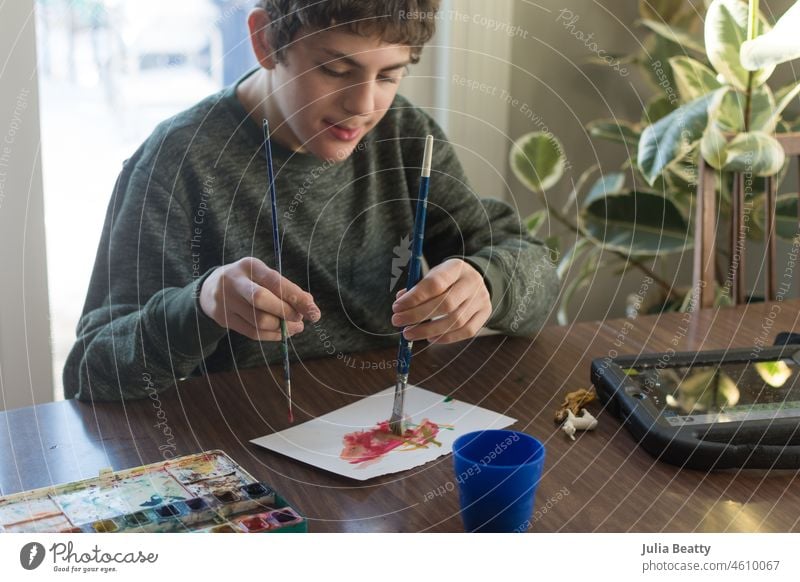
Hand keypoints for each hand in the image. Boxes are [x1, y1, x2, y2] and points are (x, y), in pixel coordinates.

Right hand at [200, 257, 319, 340]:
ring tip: (295, 327)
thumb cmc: (248, 281)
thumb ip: (285, 288)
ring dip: (282, 327)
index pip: (274, 281)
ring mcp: (225, 301)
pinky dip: (272, 335)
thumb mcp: (263, 275)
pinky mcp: (223, 319)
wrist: (210, 289)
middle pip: (261, 299)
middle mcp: (234, 282)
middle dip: (286, 312)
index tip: (312, 308)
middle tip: (301, 319)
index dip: (295, 296)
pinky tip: (282, 333)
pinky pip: (252, 332)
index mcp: (249, 266)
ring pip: (257, 320)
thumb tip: (309, 305)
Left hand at [391, 258, 490, 343]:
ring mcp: (481, 299)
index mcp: (456, 267)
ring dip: (428, 330)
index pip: (436, 283)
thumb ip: (417, 287)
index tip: (396, 307)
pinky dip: (446, 337)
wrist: (476, 279)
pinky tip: (429, 338)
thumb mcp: (433, 274)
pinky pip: (467, 331)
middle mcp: (472, 282)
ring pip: (456, 320)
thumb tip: (400, 302)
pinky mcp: (485, 313)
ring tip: (409, 333)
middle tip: (397, 321)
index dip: (415, 297)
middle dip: (417, 315)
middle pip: (446, 304)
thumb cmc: (447, 278)